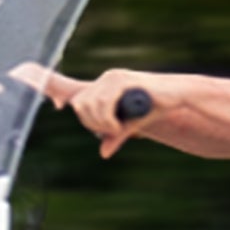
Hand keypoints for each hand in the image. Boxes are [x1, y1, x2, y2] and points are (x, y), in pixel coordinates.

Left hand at [9, 62, 161, 157]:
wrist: (176, 95)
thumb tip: (104, 152)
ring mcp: (113, 78)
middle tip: (110, 130)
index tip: (52, 104)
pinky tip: (118, 125)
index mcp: (103, 85)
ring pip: (91, 105)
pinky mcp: (122, 81)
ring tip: (117, 128)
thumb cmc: (154, 108)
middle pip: (80, 104)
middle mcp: (105, 79)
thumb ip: (115, 135)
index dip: (57, 92)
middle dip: (91, 123)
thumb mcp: (130, 124)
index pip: (76, 94)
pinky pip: (105, 104)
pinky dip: (109, 119)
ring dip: (101, 123)